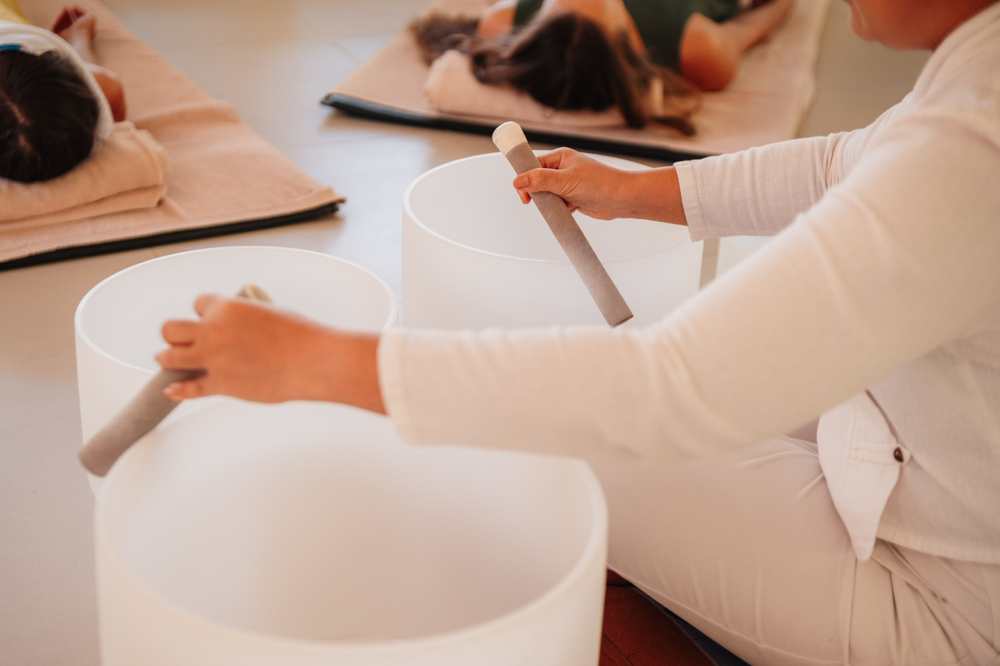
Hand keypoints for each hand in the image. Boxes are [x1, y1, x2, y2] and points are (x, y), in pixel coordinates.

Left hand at [155, 294, 384, 412]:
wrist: (314, 362)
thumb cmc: (301, 337)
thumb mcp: (269, 313)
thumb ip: (245, 320)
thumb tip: (239, 331)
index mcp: (227, 308)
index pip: (198, 303)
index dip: (202, 312)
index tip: (206, 319)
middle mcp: (214, 331)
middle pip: (171, 328)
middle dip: (174, 334)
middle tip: (179, 339)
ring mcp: (214, 359)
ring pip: (170, 356)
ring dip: (168, 357)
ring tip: (168, 359)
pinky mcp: (221, 384)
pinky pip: (189, 387)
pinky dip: (178, 389)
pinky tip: (172, 389)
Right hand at [512, 148, 687, 224]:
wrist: (621, 199)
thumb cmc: (600, 184)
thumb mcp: (564, 181)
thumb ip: (540, 180)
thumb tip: (518, 180)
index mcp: (560, 158)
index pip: (533, 165)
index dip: (525, 178)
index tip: (522, 191)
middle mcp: (563, 169)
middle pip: (538, 181)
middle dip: (537, 193)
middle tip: (536, 202)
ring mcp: (568, 184)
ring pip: (547, 195)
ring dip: (549, 203)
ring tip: (559, 204)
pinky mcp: (573, 198)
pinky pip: (557, 204)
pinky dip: (559, 209)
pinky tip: (567, 210)